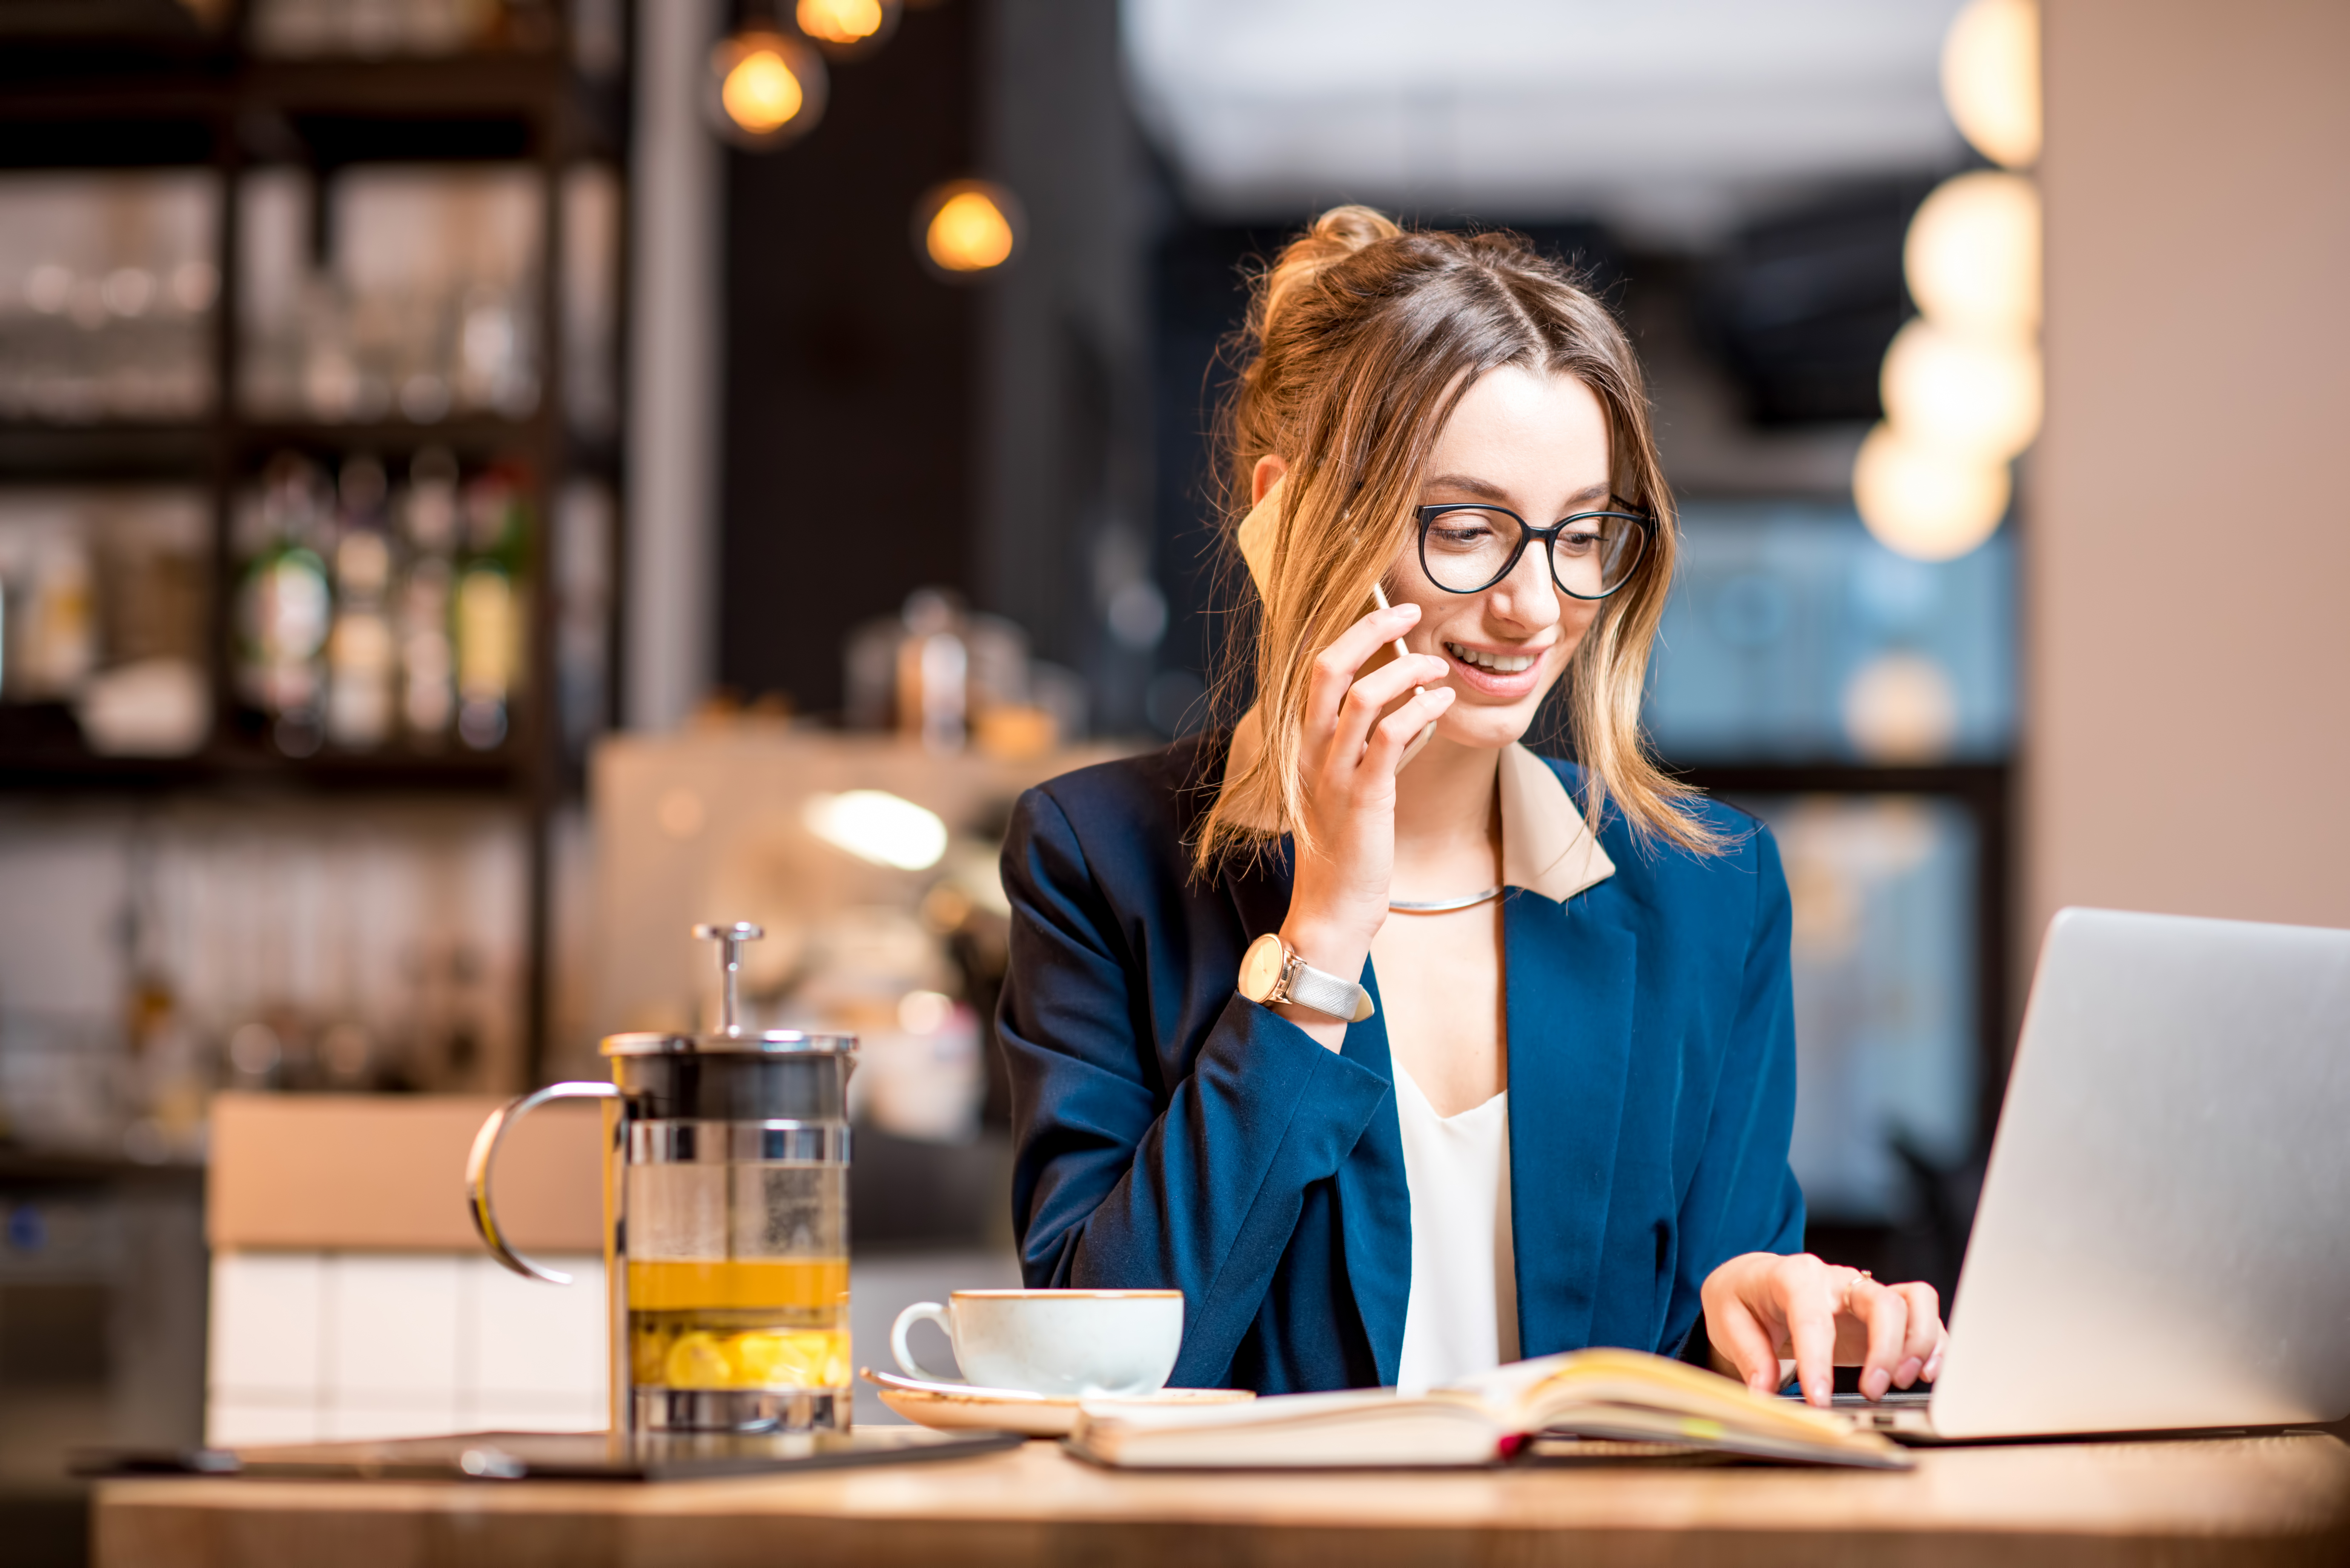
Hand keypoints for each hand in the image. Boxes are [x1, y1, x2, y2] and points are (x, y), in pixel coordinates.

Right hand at [1273, 602, 1452, 1041]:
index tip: (1390, 611)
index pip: (1315, 670)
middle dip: (1371, 629)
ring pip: (1360, 696)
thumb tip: (1412, 701)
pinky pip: (1387, 738)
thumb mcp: (1351, 785)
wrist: (1332, 909)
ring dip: (1405, 669)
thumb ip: (1373, 742)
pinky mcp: (1362, 798)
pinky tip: (1441, 702)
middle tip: (1411, 610)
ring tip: (1438, 665)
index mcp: (1302, 744)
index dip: (1351, 632)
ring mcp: (1332, 774)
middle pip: (1328, 667)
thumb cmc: (1347, 848)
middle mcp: (1309, 751)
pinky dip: (1418, 710)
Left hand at [1700, 1251, 1946, 1407]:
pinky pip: (1922, 1316)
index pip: (1813, 1316)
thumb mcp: (1727, 1317)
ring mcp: (1864, 1293)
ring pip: (1913, 1302)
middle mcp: (1837, 1280)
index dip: (1818, 1360)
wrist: (1754, 1280)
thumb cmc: (1744, 1296)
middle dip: (1885, 1350)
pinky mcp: (1882, 1312)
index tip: (1818, 1398)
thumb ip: (1749, 1355)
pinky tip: (1926, 1373)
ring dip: (1918, 1345)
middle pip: (1882, 1301)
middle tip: (1871, 1392)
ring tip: (1902, 1382)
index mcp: (1794, 1276)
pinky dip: (1933, 1344)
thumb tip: (1764, 1392)